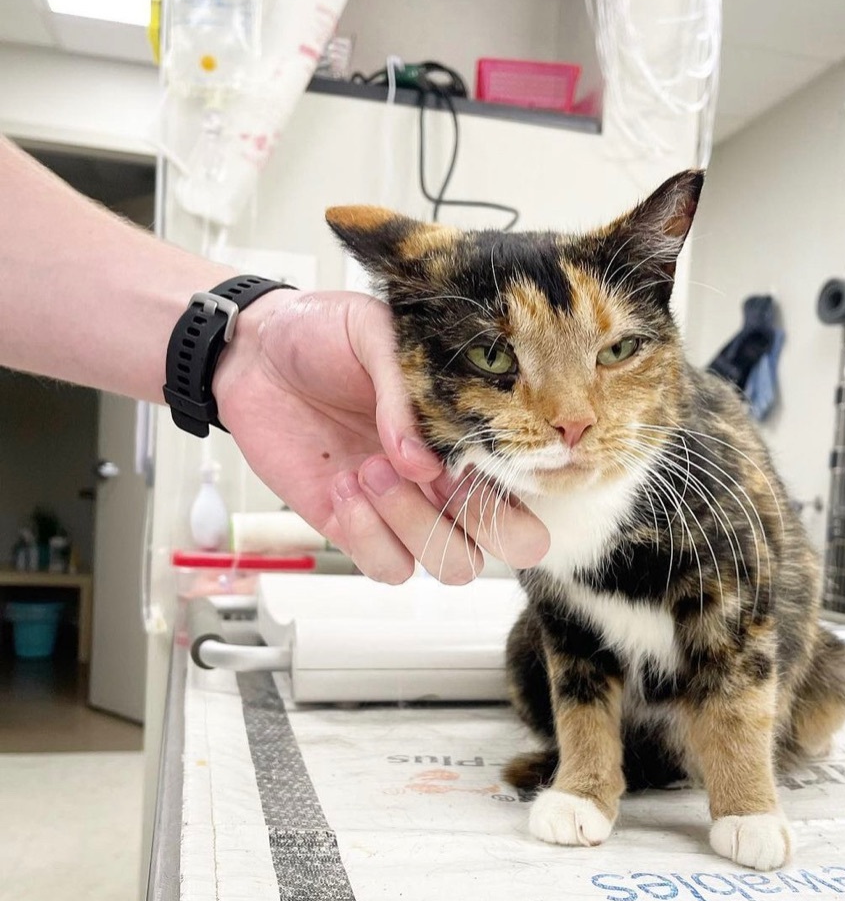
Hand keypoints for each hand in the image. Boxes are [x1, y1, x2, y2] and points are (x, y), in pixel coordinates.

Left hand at [213, 290, 548, 583]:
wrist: (253, 353)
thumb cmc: (324, 333)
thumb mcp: (376, 334)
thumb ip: (407, 394)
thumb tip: (420, 462)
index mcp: (473, 426)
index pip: (536, 479)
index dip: (523, 482)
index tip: (478, 452)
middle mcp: (451, 474)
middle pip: (516, 544)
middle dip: (488, 524)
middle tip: (435, 477)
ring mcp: (407, 507)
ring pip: (454, 564)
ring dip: (415, 524)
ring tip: (369, 468)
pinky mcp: (357, 527)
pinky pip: (390, 567)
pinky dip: (369, 536)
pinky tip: (342, 485)